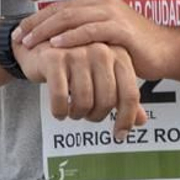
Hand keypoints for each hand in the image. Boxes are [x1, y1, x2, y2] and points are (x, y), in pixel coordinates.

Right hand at [13, 36, 145, 139]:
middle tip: (87, 117)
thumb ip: (122, 96)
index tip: (120, 135)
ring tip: (73, 112)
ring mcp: (77, 52)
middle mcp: (100, 50)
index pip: (130, 94)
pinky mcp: (53, 58)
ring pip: (84, 101)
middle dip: (96, 116)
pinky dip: (59, 111)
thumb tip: (141, 121)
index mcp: (118, 54)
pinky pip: (60, 97)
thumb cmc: (74, 63)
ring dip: (77, 114)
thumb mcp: (102, 76)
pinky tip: (59, 112)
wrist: (38, 44)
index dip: (126, 119)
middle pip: (107, 100)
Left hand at [14, 0, 175, 80]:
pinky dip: (70, 38)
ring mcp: (112, 13)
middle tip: (19, 35)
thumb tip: (53, 28)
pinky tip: (55, 46)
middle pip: (60, 5)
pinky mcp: (120, 30)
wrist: (164, 49)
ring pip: (69, 17)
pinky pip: (89, 32)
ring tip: (30, 42)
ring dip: (45, 31)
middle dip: (35, 20)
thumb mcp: (104, 24)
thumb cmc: (130, 40)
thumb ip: (82, 21)